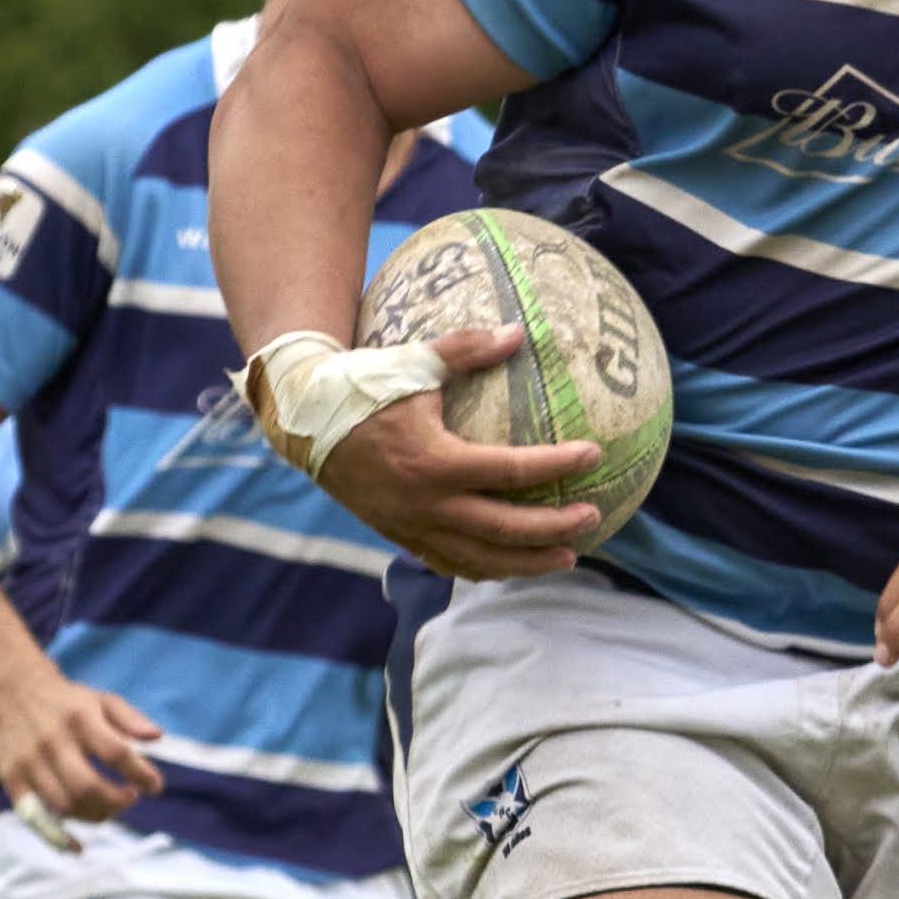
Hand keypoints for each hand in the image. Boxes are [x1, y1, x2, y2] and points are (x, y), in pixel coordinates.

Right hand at [0, 665, 169, 832]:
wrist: (10, 690)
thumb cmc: (65, 700)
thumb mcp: (101, 698)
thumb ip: (130, 718)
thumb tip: (156, 737)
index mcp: (80, 718)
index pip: (116, 753)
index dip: (141, 774)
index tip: (155, 786)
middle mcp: (53, 741)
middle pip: (88, 786)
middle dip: (117, 801)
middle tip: (130, 798)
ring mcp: (30, 762)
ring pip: (65, 805)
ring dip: (94, 816)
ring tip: (109, 808)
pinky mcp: (12, 778)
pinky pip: (35, 816)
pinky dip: (57, 837)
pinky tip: (77, 846)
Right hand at [314, 328, 601, 580]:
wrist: (305, 423)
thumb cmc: (363, 386)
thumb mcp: (416, 360)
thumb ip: (469, 347)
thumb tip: (519, 332)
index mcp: (434, 461)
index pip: (511, 470)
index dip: (557, 466)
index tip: (593, 455)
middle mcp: (425, 503)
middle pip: (504, 529)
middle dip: (554, 528)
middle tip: (592, 517)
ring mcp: (411, 526)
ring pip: (480, 559)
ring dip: (527, 562)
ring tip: (568, 557)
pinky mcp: (400, 536)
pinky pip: (450, 562)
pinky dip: (486, 566)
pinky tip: (513, 563)